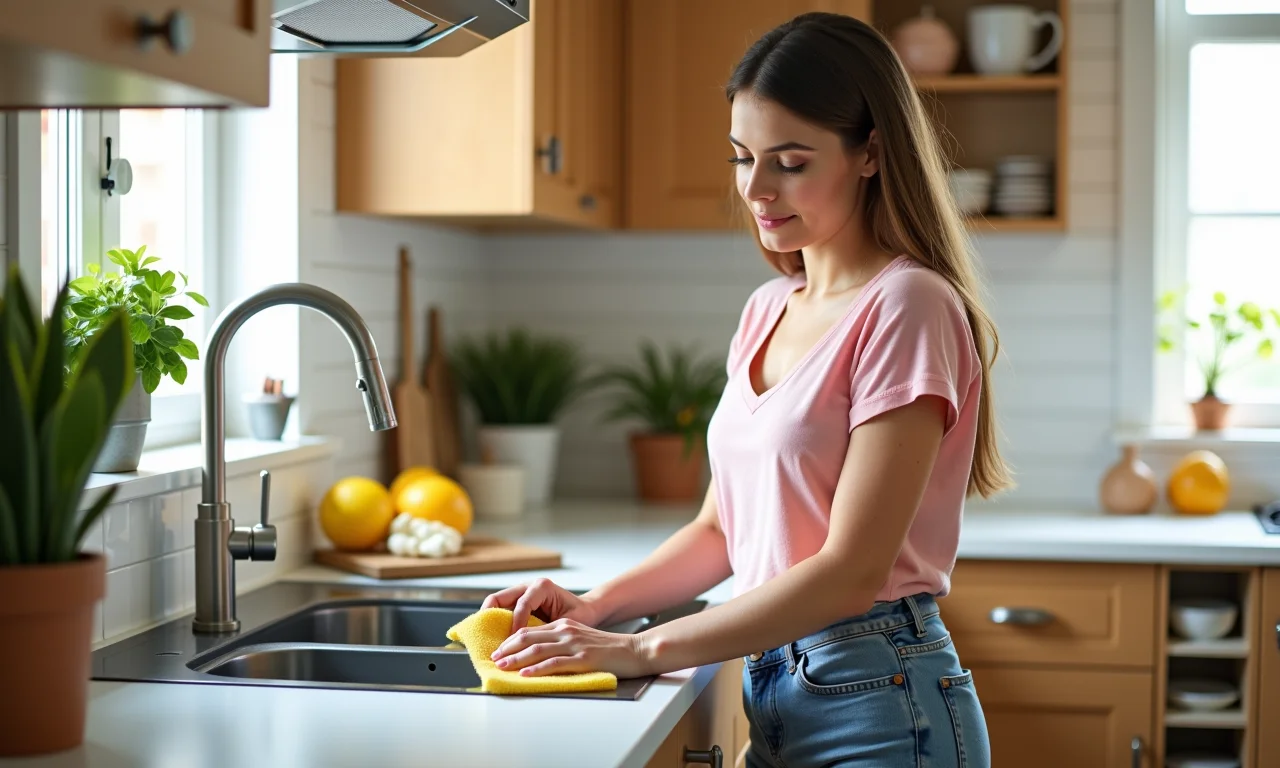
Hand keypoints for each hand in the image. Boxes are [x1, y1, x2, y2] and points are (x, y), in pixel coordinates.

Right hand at [481, 577, 605, 633]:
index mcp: (542, 587)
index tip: (514, 643)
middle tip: (485, 636)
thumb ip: (548, 631)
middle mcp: (528, 586)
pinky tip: (495, 637)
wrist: (586, 609)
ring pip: (496, 602)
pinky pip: (501, 609)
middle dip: (489, 617)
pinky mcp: (518, 601)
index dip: (516, 624)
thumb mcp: (567, 623)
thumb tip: (531, 647)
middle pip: (499, 597)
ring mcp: (521, 593)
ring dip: (490, 620)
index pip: (522, 604)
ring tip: (486, 638)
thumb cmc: (580, 615)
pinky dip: (496, 622)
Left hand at [490, 618, 653, 678]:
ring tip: (502, 666)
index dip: (511, 640)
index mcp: (565, 625)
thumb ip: (562, 642)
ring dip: (517, 659)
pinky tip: (526, 674)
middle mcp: (566, 631)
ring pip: (538, 649)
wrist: (635, 650)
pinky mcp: (583, 659)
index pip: (531, 630)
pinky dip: (537, 669)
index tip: (499, 650)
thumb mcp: (581, 638)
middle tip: (494, 659)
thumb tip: (539, 655)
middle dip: (508, 648)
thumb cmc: (609, 649)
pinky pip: (555, 663)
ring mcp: (574, 644)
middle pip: (529, 637)